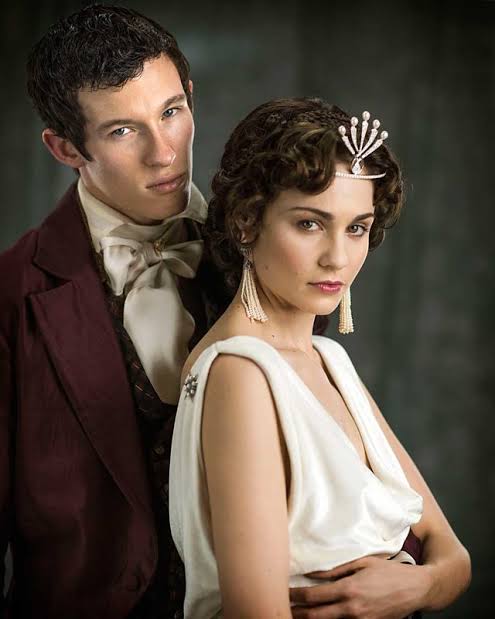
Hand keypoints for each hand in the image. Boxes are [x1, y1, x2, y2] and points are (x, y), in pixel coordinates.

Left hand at [290, 556, 429, 618]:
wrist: (416, 590)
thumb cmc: (389, 572)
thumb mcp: (362, 563)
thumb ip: (335, 569)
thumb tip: (312, 572)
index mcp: (348, 589)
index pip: (312, 596)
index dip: (294, 596)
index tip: (283, 591)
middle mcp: (352, 609)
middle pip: (314, 616)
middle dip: (296, 613)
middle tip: (282, 606)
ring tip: (296, 614)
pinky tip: (320, 617)